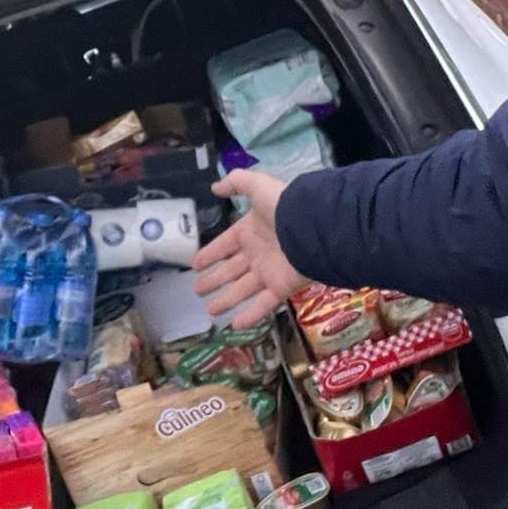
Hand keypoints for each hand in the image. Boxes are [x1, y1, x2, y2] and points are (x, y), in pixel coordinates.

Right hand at [192, 171, 309, 328]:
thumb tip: (214, 187)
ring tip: (209, 310)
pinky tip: (234, 325)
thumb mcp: (257, 186)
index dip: (211, 254)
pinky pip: (263, 304)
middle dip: (214, 280)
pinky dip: (250, 315)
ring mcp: (269, 272)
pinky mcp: (281, 288)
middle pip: (231, 270)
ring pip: (243, 290)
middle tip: (197, 290)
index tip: (195, 264)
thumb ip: (235, 183)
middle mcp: (258, 253)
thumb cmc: (282, 207)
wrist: (312, 227)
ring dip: (226, 300)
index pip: (225, 244)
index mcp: (251, 231)